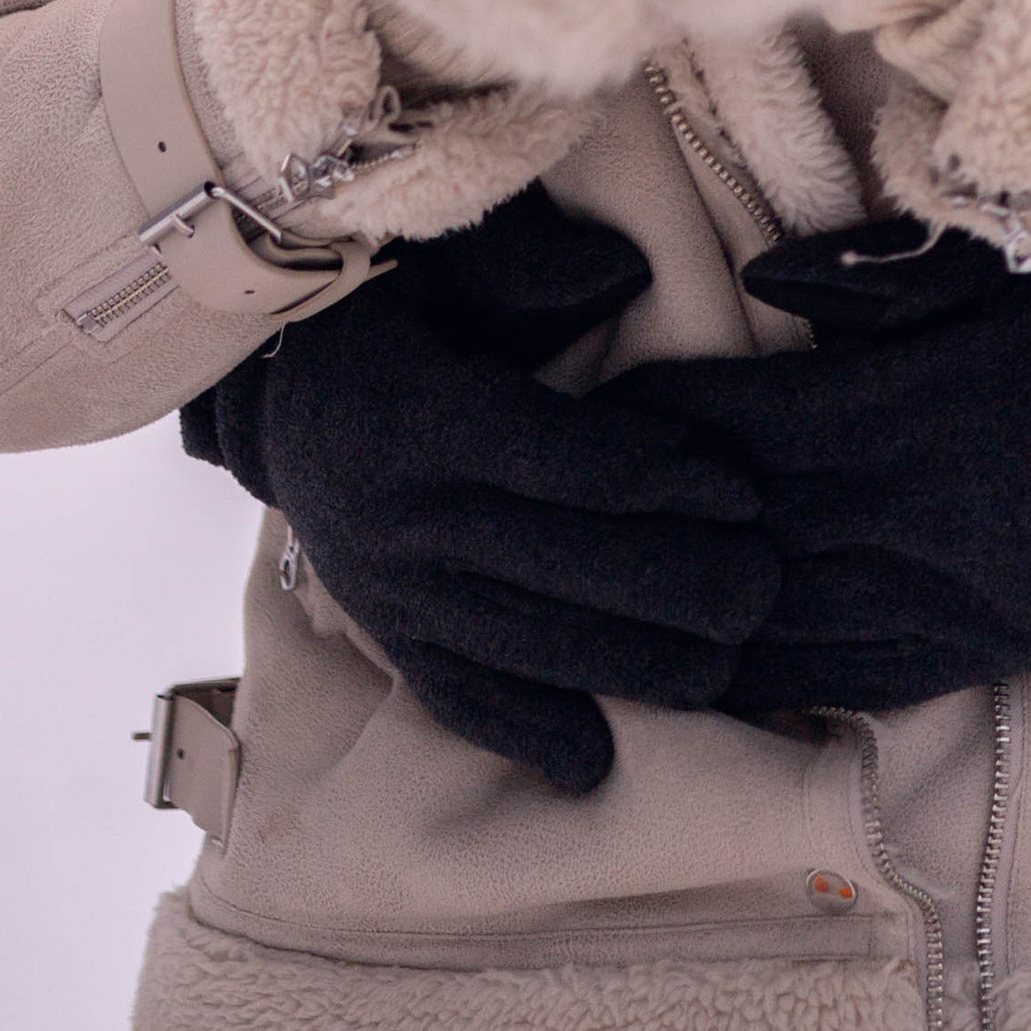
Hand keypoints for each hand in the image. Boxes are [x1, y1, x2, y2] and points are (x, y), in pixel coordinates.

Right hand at [182, 187, 777, 794]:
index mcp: (430, 418)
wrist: (269, 386)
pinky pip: (454, 693)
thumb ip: (536, 272)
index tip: (742, 492)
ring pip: (522, 643)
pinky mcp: (382, 630)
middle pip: (562, 566)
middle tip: (762, 586)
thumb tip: (635, 274)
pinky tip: (593, 761)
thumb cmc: (388, 310)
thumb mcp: (448, 269)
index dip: (664, 483)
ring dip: (629, 665)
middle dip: (675, 584)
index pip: (569, 465)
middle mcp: (408, 515)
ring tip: (721, 667)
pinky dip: (521, 730)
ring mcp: (391, 586)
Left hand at [596, 216, 1030, 712]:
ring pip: (768, 620)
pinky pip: (847, 678)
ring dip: (681, 617)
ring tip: (600, 607)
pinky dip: (770, 678)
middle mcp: (891, 509)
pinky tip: (714, 672)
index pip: (731, 423)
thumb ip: (874, 281)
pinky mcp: (970, 647)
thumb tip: (766, 279)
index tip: (587, 413)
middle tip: (550, 517)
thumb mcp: (990, 279)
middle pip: (724, 529)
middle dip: (638, 530)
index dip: (652, 424)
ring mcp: (928, 591)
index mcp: (889, 405)